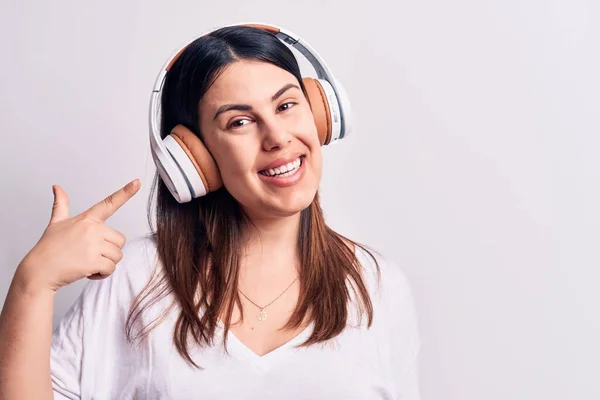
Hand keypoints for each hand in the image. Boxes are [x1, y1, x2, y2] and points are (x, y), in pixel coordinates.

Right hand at [16, 179, 140, 291]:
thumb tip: (57, 187)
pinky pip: (111, 268)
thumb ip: (61, 204)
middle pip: (119, 240)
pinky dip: (103, 274)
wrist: (39, 271)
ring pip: (117, 255)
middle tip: (91, 254)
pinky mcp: (94, 261)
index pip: (109, 203)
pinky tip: (89, 272)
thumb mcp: (56, 222)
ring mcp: (93, 245)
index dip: (125, 192)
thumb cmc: (49, 247)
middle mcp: (92, 229)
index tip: (137, 182)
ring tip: (88, 263)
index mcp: (87, 219)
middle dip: (109, 250)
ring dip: (106, 263)